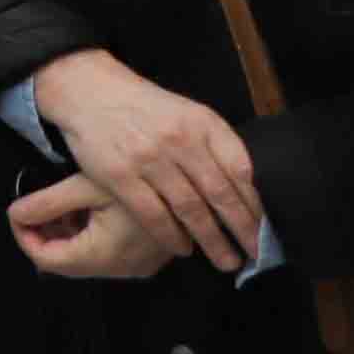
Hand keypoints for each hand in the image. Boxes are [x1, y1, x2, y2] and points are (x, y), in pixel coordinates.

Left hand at [8, 172, 183, 281]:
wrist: (196, 176)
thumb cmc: (138, 173)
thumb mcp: (86, 185)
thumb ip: (46, 203)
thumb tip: (15, 214)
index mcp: (105, 253)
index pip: (48, 260)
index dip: (26, 238)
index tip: (18, 214)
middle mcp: (123, 268)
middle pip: (66, 262)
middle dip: (47, 236)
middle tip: (37, 208)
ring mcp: (137, 265)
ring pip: (86, 259)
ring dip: (68, 235)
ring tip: (63, 204)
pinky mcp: (147, 258)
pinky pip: (107, 254)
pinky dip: (89, 236)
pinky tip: (87, 209)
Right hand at [33, 50, 262, 272]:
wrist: (90, 93)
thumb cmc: (144, 108)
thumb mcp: (187, 113)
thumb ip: (214, 144)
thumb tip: (245, 188)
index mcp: (202, 123)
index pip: (240, 169)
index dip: (254, 202)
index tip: (264, 226)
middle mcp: (179, 140)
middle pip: (220, 194)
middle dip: (241, 229)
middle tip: (256, 253)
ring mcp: (148, 159)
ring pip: (189, 209)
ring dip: (211, 239)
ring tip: (226, 260)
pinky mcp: (120, 176)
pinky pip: (152, 214)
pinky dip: (171, 236)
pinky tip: (182, 248)